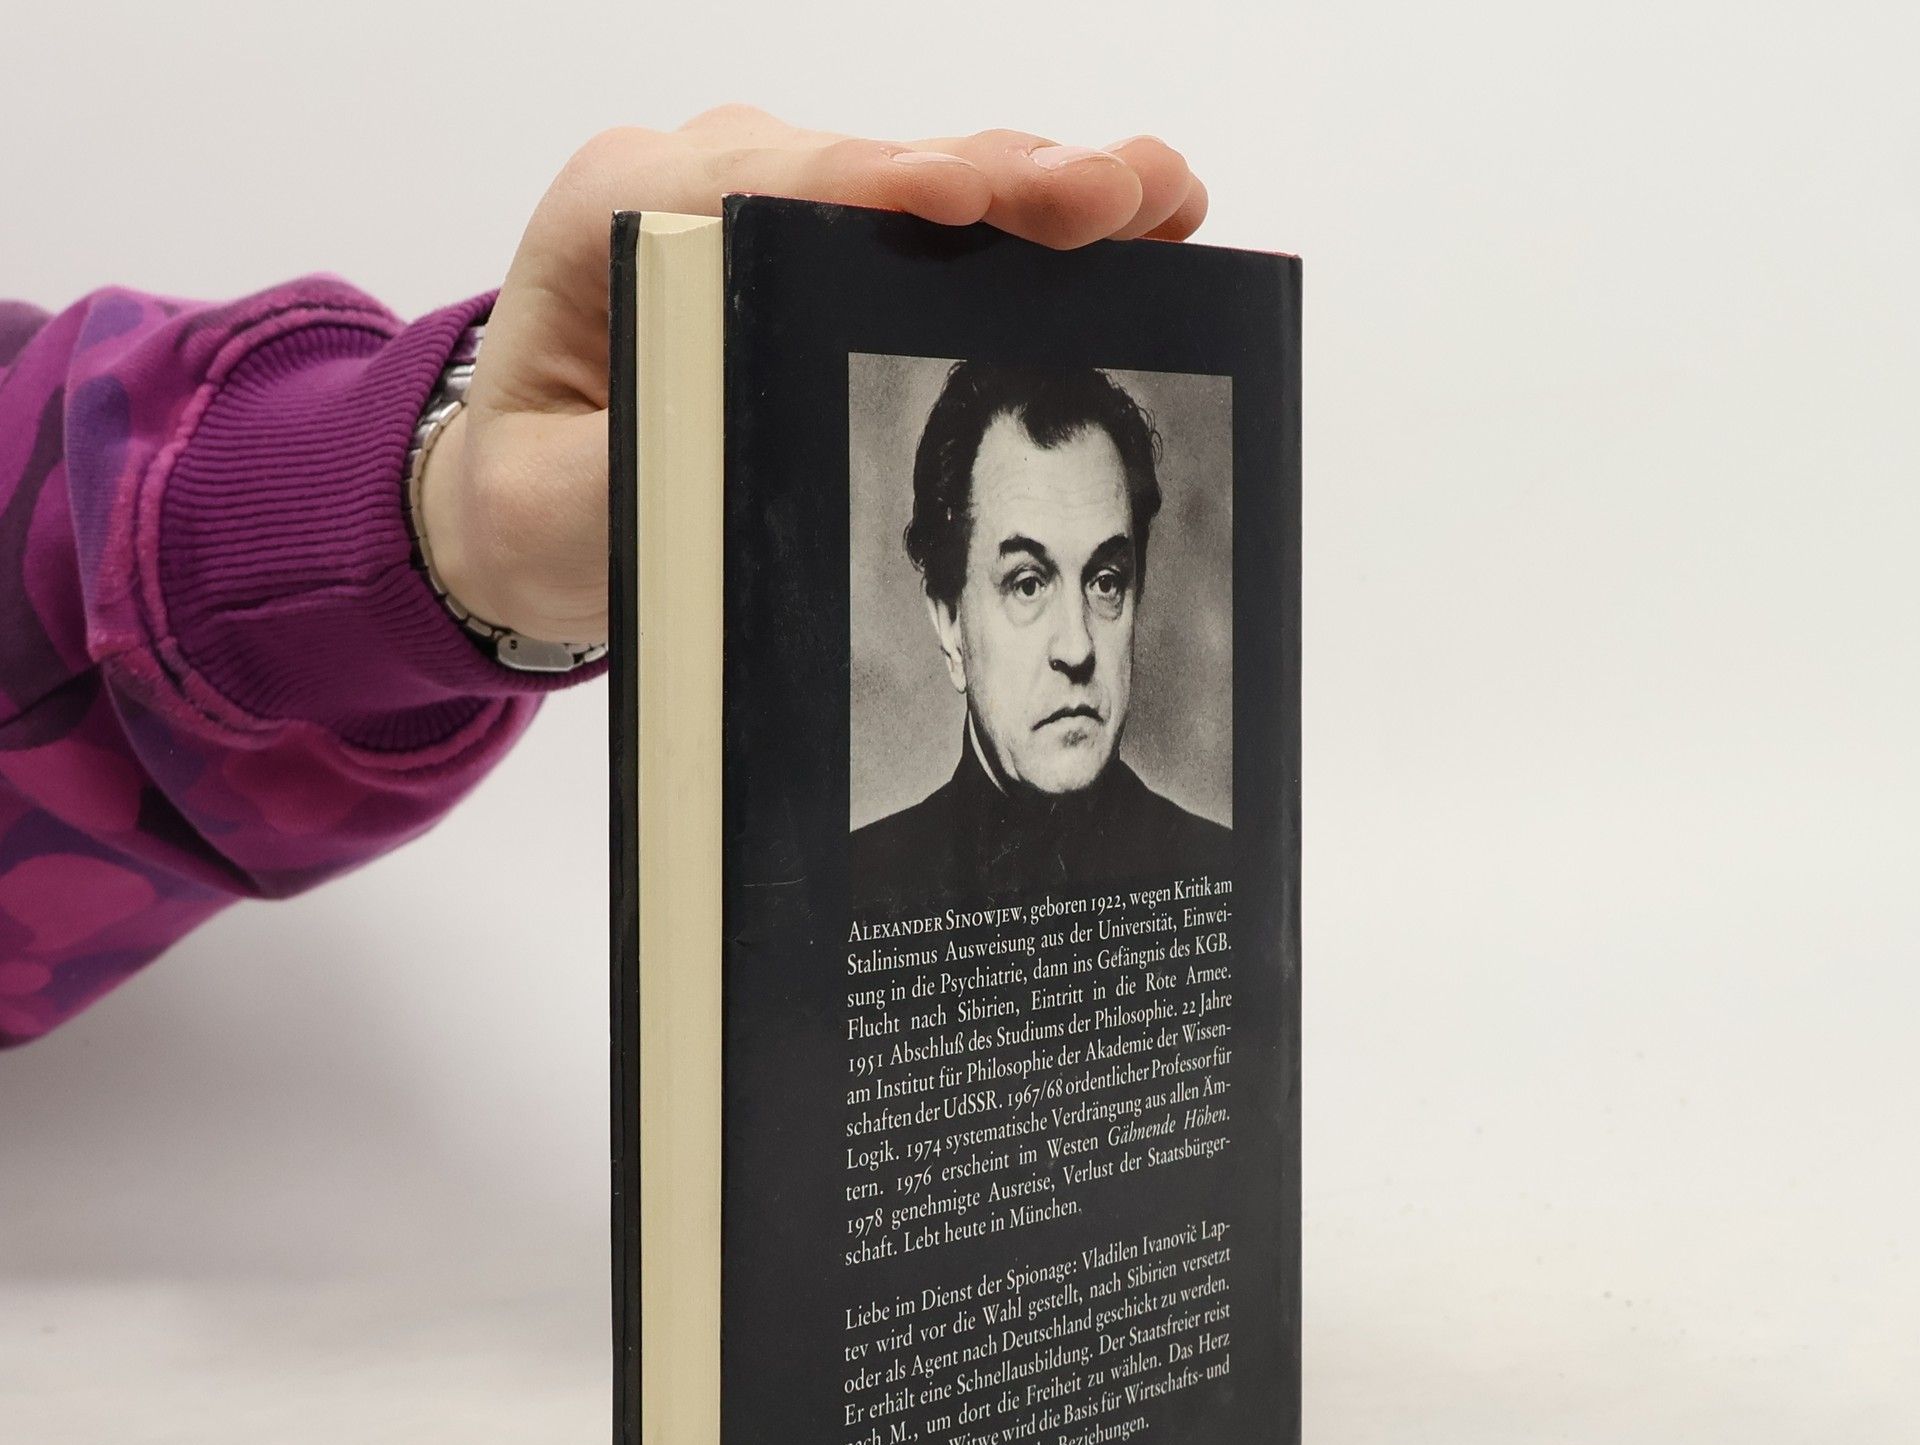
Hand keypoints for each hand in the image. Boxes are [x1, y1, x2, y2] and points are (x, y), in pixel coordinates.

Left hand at [418, 106, 1208, 649]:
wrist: (520, 490)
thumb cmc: (540, 495)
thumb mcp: (567, 502)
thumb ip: (655, 458)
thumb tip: (763, 434)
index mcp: (626, 212)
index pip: (772, 186)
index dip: (882, 189)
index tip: (967, 200)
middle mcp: (709, 178)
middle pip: (876, 166)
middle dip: (999, 178)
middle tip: (1111, 196)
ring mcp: (778, 196)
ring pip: (927, 181)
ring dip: (1044, 189)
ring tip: (1157, 196)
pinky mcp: (831, 236)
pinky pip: (941, 220)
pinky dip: (1034, 222)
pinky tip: (1133, 216)